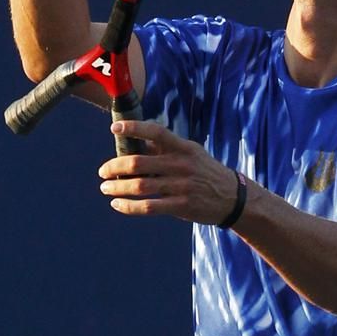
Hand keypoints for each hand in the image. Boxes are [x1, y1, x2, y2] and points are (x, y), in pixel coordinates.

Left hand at [98, 121, 238, 223]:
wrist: (233, 197)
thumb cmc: (205, 172)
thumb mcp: (191, 154)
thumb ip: (165, 150)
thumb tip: (135, 145)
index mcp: (183, 147)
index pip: (156, 132)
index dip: (134, 128)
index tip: (114, 128)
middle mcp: (181, 164)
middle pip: (140, 162)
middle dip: (115, 166)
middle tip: (103, 171)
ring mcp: (181, 186)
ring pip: (140, 186)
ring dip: (117, 187)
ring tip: (105, 187)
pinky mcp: (181, 206)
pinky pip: (148, 207)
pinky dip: (129, 206)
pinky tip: (117, 204)